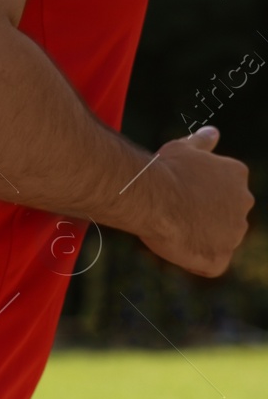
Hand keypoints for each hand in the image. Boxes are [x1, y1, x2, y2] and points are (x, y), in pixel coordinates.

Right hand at [137, 127, 252, 277]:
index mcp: (237, 175)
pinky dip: (198, 262)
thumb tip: (212, 132)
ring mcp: (234, 232)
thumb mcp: (182, 148)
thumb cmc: (165, 170)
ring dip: (200, 240)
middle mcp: (244, 203)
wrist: (154, 197)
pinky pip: (212, 265)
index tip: (176, 197)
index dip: (197, 198)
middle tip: (174, 215)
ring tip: (173, 231)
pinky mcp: (220, 257)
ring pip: (219, 241)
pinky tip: (178, 249)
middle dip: (203, 219)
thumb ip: (201, 143)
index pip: (222, 192)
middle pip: (225, 217)